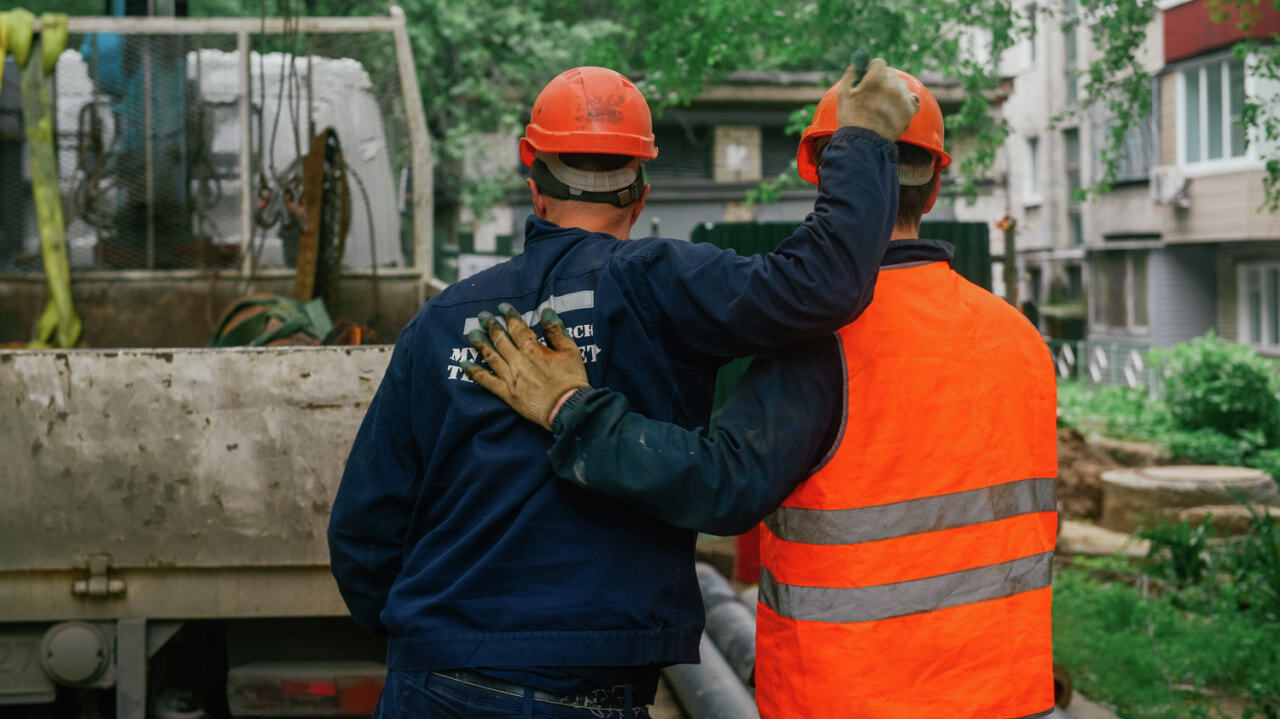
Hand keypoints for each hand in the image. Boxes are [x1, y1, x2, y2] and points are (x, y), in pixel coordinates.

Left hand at [463, 304, 589, 430]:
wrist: (567, 409)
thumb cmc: (571, 380)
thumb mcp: (570, 351)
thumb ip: (556, 331)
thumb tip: (546, 312)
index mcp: (533, 349)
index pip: (517, 327)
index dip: (509, 316)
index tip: (502, 308)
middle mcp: (518, 361)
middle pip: (500, 339)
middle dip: (490, 325)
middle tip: (482, 316)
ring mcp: (510, 377)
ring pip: (490, 356)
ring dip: (480, 343)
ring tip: (472, 333)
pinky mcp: (506, 394)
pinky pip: (486, 381)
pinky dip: (474, 372)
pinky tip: (464, 364)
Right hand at [835, 57, 919, 142]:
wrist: (863, 144)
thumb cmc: (851, 118)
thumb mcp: (844, 94)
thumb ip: (851, 75)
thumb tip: (856, 64)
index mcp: (876, 78)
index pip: (878, 63)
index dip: (871, 69)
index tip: (867, 78)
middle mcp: (893, 85)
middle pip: (891, 74)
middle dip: (882, 79)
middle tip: (874, 93)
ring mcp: (903, 98)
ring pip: (901, 86)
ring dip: (894, 90)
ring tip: (882, 105)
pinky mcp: (910, 111)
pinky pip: (911, 99)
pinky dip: (904, 101)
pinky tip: (896, 108)